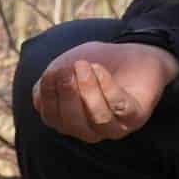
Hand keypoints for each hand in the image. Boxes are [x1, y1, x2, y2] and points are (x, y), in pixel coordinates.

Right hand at [30, 41, 178, 143]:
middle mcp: (92, 129)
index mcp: (70, 119)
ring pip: (98, 119)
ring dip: (87, 90)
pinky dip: (106, 87)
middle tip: (66, 69)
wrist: (134, 50)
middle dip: (66, 96)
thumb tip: (41, 90)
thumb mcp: (67, 66)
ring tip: (83, 65)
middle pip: (73, 124)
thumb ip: (52, 79)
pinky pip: (119, 107)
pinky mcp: (137, 115)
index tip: (50, 73)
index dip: (47, 97)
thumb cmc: (97, 61)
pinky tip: (99, 69)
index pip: (52, 118)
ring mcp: (116, 125)